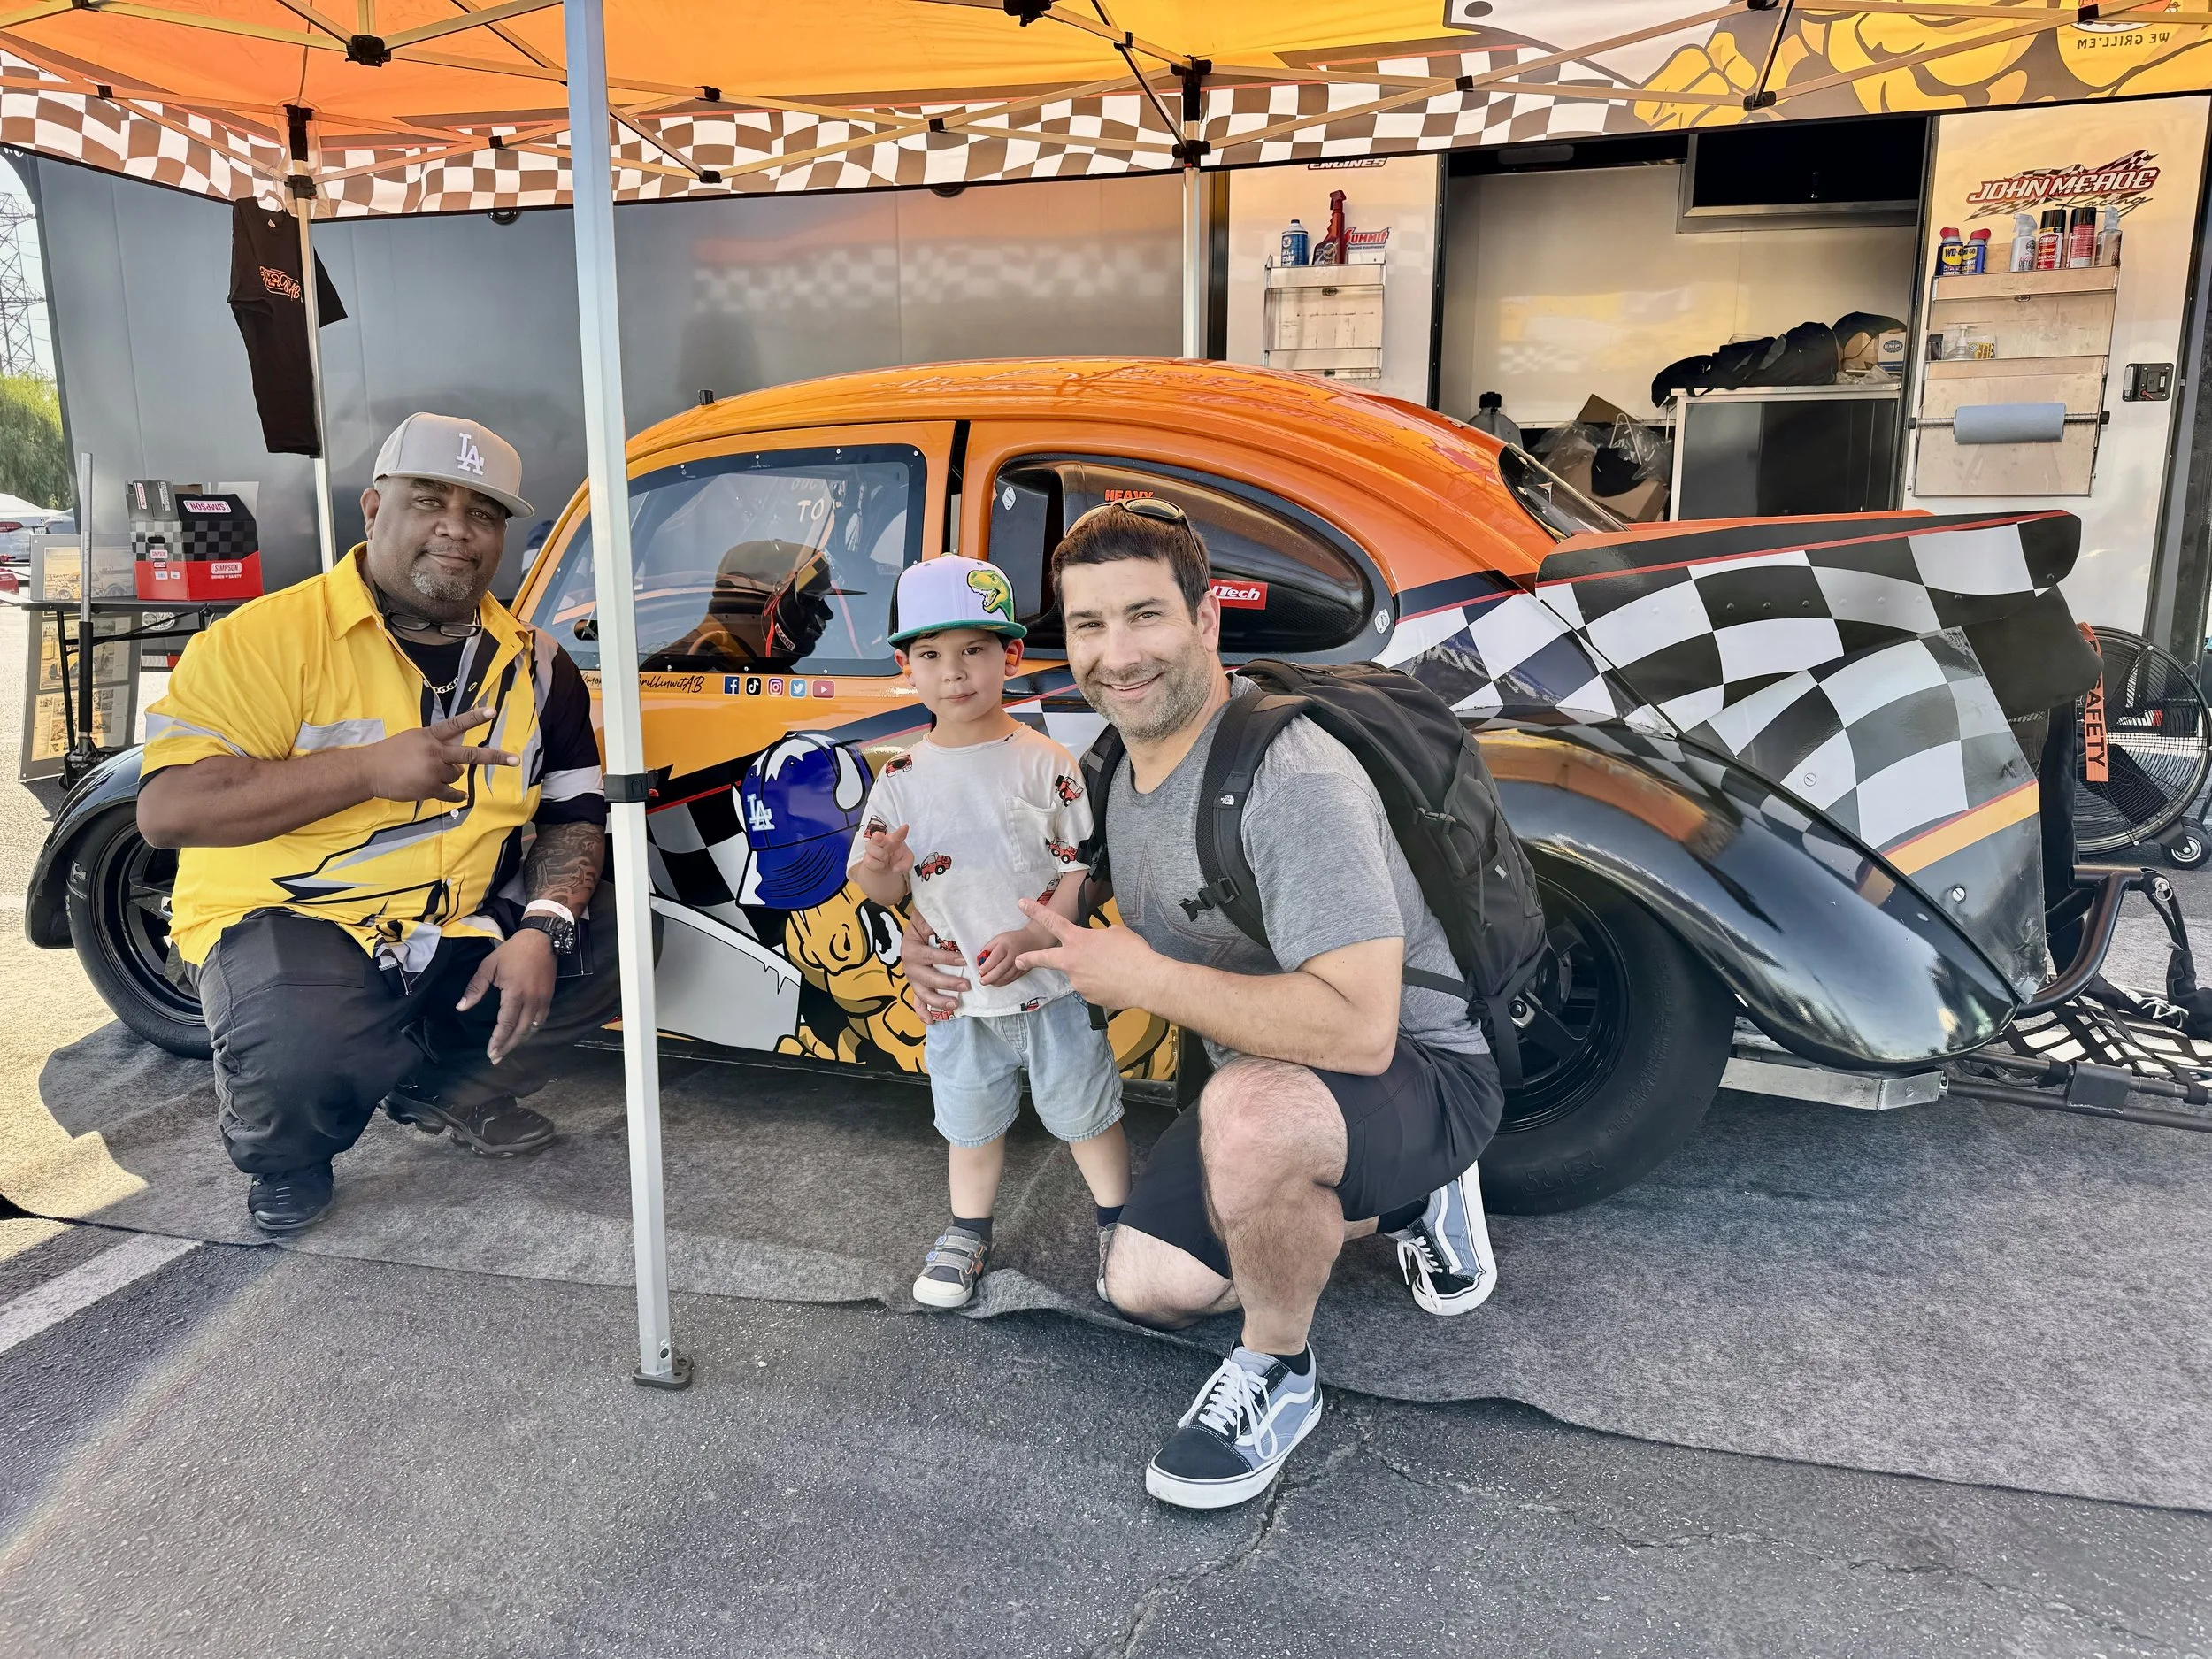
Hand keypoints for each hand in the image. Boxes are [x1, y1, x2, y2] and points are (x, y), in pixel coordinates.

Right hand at [362, 708, 517, 804]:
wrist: (369, 770)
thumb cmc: (393, 752)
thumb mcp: (415, 738)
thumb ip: (437, 741)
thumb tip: (459, 752)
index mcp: (430, 736)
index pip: (456, 725)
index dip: (475, 717)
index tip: (492, 711)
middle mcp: (435, 753)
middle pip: (470, 756)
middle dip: (494, 757)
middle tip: (514, 759)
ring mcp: (433, 772)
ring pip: (457, 775)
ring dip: (449, 774)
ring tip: (428, 772)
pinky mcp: (429, 789)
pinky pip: (452, 793)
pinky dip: (455, 795)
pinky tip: (460, 796)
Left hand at [458, 928, 557, 1063]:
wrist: (541, 939)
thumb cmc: (512, 952)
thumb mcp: (489, 966)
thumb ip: (475, 988)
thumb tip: (461, 1007)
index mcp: (515, 993)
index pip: (506, 1024)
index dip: (498, 1040)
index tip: (490, 1053)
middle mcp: (531, 1001)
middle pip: (520, 1031)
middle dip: (508, 1046)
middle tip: (496, 1058)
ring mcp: (542, 1000)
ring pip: (533, 1028)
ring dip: (520, 1041)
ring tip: (508, 1049)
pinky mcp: (549, 997)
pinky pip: (541, 1020)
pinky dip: (532, 1030)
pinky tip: (524, 1034)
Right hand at [856, 821, 913, 882]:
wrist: (885, 867)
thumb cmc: (897, 858)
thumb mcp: (907, 861)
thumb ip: (906, 863)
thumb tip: (896, 868)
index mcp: (894, 839)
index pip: (898, 835)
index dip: (901, 831)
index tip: (905, 827)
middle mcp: (882, 841)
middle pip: (878, 837)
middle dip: (878, 837)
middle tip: (878, 836)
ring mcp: (873, 848)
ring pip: (873, 850)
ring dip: (881, 856)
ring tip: (886, 858)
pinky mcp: (867, 857)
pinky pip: (870, 861)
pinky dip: (878, 865)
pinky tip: (881, 864)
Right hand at [899, 906, 968, 1019]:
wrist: (916, 927)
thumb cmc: (925, 923)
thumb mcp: (927, 918)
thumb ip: (935, 922)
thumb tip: (949, 929)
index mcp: (911, 948)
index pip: (930, 956)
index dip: (946, 959)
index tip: (964, 961)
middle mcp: (909, 965)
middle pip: (928, 978)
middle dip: (948, 984)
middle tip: (966, 986)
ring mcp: (912, 978)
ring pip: (924, 993)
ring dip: (939, 1001)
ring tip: (956, 1004)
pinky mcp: (916, 986)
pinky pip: (917, 1002)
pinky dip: (923, 1012)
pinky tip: (932, 1021)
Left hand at [975, 924, 1051, 986]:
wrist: (1033, 940)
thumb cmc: (1012, 939)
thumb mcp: (999, 938)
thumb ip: (988, 948)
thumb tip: (980, 960)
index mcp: (1005, 946)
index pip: (995, 958)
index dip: (987, 966)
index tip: (980, 971)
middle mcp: (1013, 956)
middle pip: (1001, 969)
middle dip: (990, 977)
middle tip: (982, 981)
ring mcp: (1020, 964)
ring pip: (1007, 976)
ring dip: (996, 981)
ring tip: (988, 983)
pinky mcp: (1023, 970)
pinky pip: (1012, 978)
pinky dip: (1003, 982)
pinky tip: (996, 983)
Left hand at [1012, 898, 1162, 1010]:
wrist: (1145, 981)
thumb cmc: (1134, 953)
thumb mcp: (1117, 933)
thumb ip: (1101, 936)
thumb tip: (1099, 942)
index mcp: (1078, 939)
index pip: (1052, 921)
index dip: (1035, 911)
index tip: (1021, 904)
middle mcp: (1071, 961)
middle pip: (1043, 959)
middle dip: (1028, 959)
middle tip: (1019, 961)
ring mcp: (1077, 981)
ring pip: (1078, 974)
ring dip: (1089, 972)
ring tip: (1113, 971)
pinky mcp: (1087, 996)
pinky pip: (1090, 988)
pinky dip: (1099, 985)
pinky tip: (1114, 983)